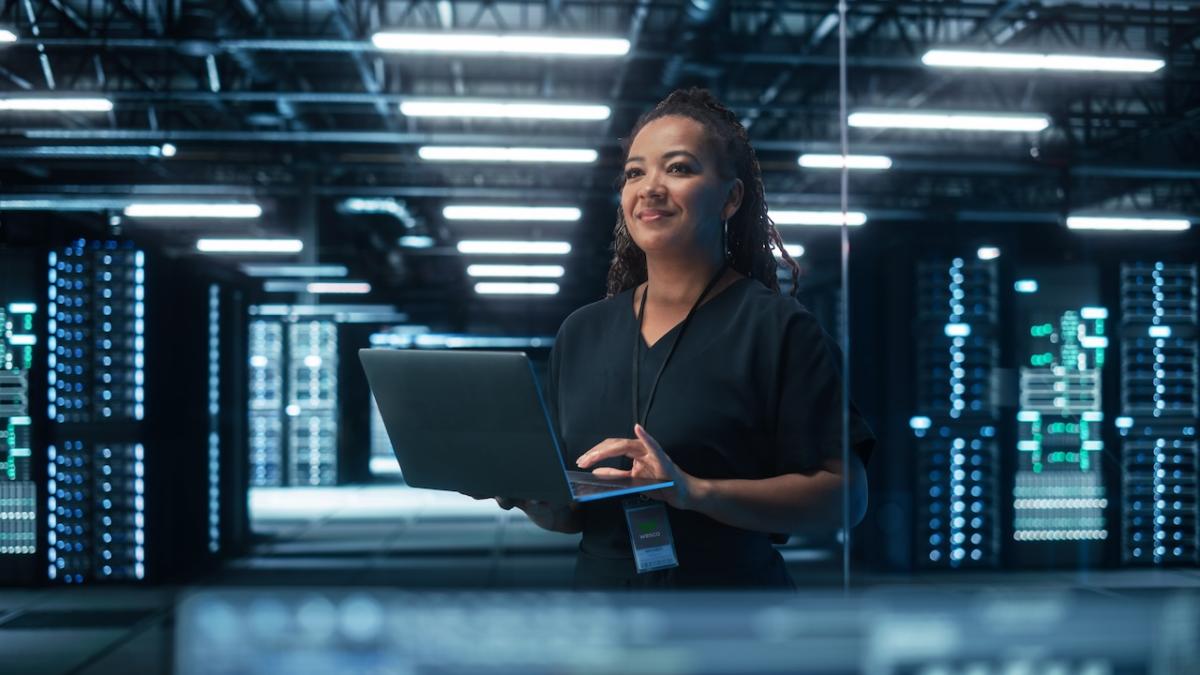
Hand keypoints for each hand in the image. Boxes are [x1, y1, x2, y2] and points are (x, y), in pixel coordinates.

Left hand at [575, 424, 700, 509]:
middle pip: (615, 445)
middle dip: (596, 453)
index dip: (595, 453)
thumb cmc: (661, 484)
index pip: (611, 448)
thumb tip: (596, 472)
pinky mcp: (663, 459)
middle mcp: (642, 448)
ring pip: (626, 445)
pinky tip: (639, 429)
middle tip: (582, 461)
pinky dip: (646, 437)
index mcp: (635, 451)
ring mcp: (653, 452)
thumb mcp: (633, 481)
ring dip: (608, 450)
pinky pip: (654, 446)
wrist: (682, 493)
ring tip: (594, 455)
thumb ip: (616, 475)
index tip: (582, 461)